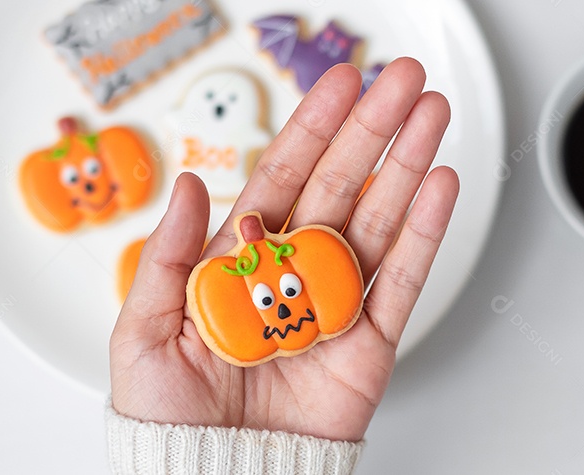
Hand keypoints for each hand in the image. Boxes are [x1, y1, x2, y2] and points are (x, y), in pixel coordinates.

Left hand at [109, 58, 458, 440]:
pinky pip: (404, 282)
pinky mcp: (372, 344)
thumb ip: (169, 255)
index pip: (283, 178)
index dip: (314, 128)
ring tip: (432, 116)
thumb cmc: (171, 418)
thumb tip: (191, 185)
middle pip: (342, 186)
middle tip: (402, 80)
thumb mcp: (144, 331)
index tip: (341, 84)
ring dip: (409, 165)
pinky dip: (426, 234)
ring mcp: (338, 304)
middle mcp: (296, 273)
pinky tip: (439, 187)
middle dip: (373, 129)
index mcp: (243, 261)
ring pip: (382, 221)